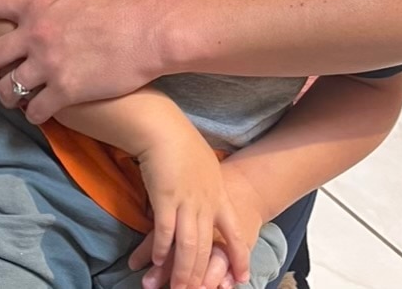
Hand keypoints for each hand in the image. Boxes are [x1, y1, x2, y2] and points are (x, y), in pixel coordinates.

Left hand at [0, 0, 159, 123]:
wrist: (149, 31)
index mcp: (37, 5)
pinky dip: (33, 114)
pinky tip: (40, 112)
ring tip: (16, 98)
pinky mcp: (65, 91)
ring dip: (8, 96)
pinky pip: (34, 111)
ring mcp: (48, 65)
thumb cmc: (121, 6)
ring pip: (7, 89)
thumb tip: (41, 0)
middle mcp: (35, 34)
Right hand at [133, 122, 249, 288]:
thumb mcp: (204, 164)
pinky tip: (158, 261)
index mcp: (218, 193)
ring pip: (190, 245)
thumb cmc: (180, 141)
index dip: (239, 256)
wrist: (163, 127)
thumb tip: (207, 196)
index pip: (235, 231)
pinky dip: (163, 250)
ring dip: (184, 271)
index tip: (242, 277)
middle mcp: (206, 201)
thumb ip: (208, 184)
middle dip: (203, 274)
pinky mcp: (166, 198)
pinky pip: (166, 232)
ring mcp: (187, 201)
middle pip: (208, 246)